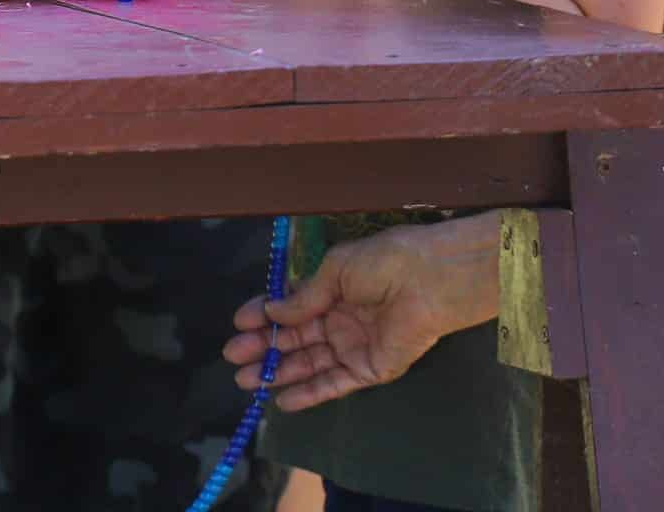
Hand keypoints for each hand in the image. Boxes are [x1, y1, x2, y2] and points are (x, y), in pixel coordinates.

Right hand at [226, 215, 499, 411]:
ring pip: (309, 363)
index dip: (264, 314)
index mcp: (330, 291)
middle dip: (262, 347)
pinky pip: (335, 384)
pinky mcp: (371, 369)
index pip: (289, 307)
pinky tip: (282, 400)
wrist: (429, 282)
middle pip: (294, 339)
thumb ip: (304, 297)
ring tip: (246, 381)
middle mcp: (338, 321)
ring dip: (278, 372)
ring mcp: (353, 347)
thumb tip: (272, 312)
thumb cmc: (383, 263)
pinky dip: (309, 394)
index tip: (239, 322)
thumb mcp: (335, 270)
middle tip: (233, 358)